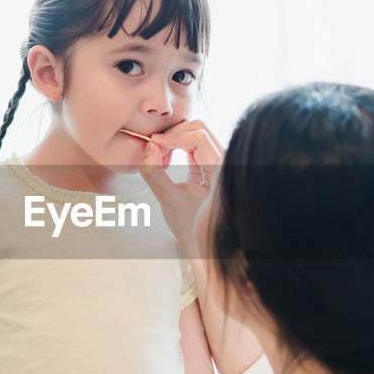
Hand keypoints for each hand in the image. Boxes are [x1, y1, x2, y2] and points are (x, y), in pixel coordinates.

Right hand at [139, 120, 225, 253]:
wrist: (203, 244)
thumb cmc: (190, 227)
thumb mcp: (168, 200)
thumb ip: (154, 173)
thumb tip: (148, 147)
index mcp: (222, 171)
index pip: (198, 138)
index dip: (173, 137)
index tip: (153, 144)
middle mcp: (225, 162)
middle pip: (199, 130)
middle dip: (174, 135)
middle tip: (154, 148)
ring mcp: (218, 162)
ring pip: (196, 135)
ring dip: (174, 140)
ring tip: (158, 155)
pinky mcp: (209, 164)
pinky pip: (193, 145)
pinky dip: (176, 147)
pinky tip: (164, 160)